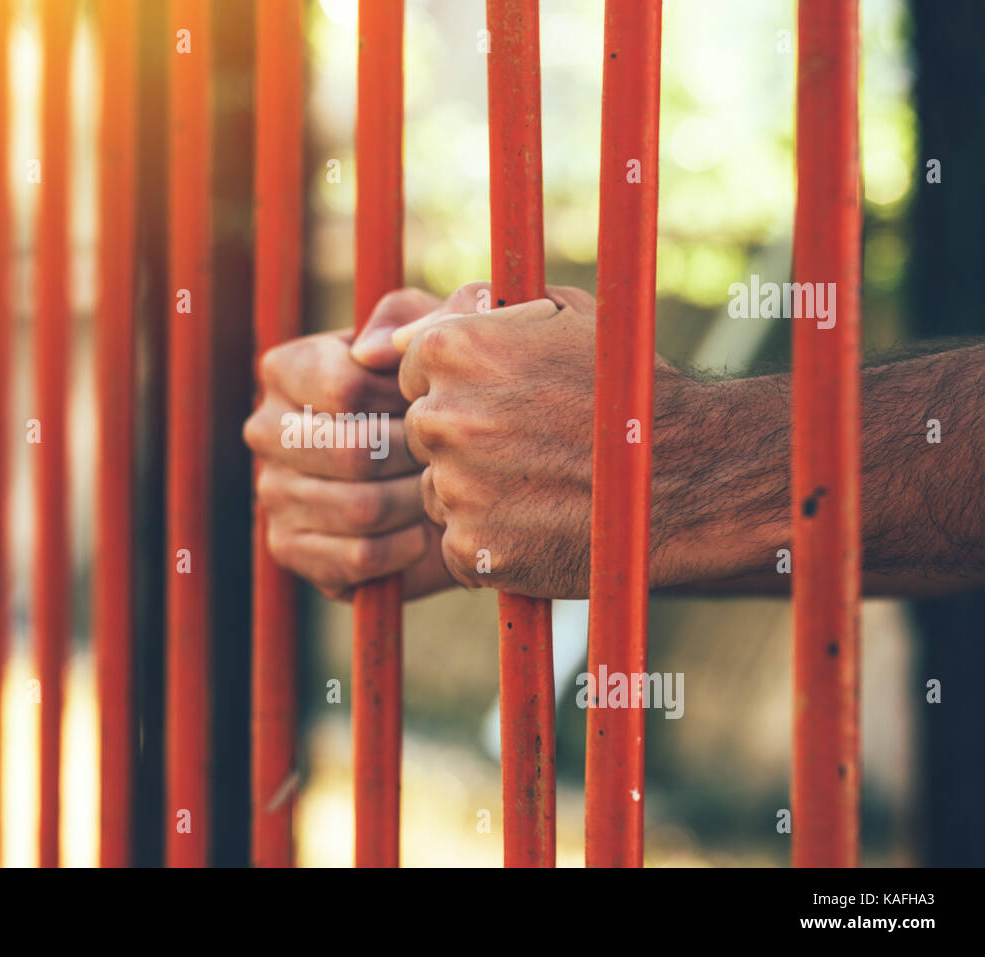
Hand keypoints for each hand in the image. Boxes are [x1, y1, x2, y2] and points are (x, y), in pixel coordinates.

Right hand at [243, 288, 454, 599]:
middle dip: (416, 457)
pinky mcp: (289, 548)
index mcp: (285, 367)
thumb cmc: (436, 391)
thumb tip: (371, 351)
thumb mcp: (436, 337)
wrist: (442, 472)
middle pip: (353, 451)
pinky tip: (419, 534)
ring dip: (417, 504)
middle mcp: (265, 428)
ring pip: (359, 508)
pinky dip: (403, 549)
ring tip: (438, 492)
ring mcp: (271, 491)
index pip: (346, 388)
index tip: (434, 403)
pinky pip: (357, 558)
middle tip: (447, 456)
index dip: (407, 401)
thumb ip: (414, 318)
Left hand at [396, 284, 708, 597]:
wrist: (693, 473)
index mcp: (453, 349)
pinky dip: (494, 540)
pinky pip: (459, 542)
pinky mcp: (473, 552)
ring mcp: (456, 489)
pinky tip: (543, 521)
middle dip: (466, 436)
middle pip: (423, 432)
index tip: (510, 395)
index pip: (414, 371)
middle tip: (534, 441)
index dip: (464, 384)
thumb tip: (376, 344)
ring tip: (546, 480)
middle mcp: (443, 418)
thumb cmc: (621, 385)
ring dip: (477, 490)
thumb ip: (458, 311)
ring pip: (438, 490)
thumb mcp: (552, 315)